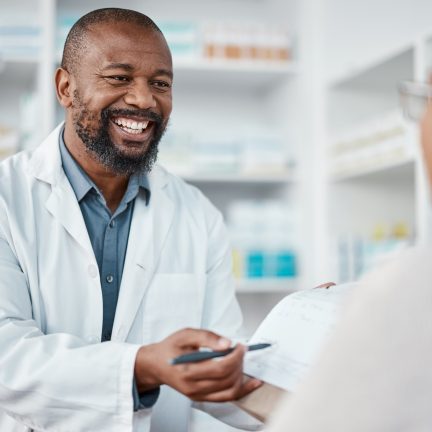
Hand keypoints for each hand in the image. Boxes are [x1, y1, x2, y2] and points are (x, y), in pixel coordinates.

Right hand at [134, 328, 261, 401]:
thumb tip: (227, 343)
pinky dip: (242, 390)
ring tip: (240, 360)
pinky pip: (227, 398)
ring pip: (230, 391)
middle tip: (241, 350)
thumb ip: (207, 337)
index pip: (219, 368)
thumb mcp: (186, 334)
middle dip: (239, 363)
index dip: (235, 356)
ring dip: (241, 375)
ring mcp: (198, 395)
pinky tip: (252, 382)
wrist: (156, 364)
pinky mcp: (202, 398)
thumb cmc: (170, 348)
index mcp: (187, 371)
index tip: (240, 346)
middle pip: (227, 379)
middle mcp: (193, 387)